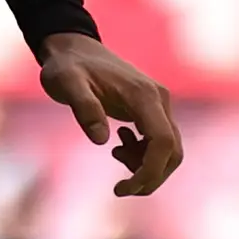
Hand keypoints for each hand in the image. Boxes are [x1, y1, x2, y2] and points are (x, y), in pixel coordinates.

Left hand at [38, 32, 181, 196]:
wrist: (74, 49)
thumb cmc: (66, 67)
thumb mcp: (65, 84)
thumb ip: (84, 108)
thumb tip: (101, 141)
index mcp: (144, 95)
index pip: (163, 143)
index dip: (149, 172)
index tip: (121, 189)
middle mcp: (159, 99)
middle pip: (173, 152)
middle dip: (150, 177)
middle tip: (120, 187)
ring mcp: (159, 104)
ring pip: (169, 149)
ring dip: (146, 165)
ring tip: (115, 152)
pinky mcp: (153, 109)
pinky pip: (160, 142)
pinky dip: (143, 154)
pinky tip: (118, 144)